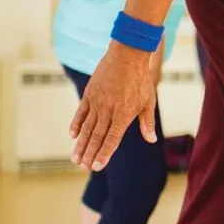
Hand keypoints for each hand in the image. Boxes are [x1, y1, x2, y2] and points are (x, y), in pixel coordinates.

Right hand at [69, 43, 158, 170]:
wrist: (127, 55)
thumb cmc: (140, 79)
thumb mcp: (148, 101)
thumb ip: (147, 122)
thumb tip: (151, 140)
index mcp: (124, 115)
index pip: (112, 139)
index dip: (104, 154)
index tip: (97, 166)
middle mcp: (108, 111)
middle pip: (97, 137)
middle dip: (89, 154)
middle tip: (82, 167)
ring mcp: (97, 102)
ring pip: (86, 128)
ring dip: (81, 144)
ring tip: (75, 159)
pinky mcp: (90, 94)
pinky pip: (80, 112)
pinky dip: (76, 124)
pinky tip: (72, 136)